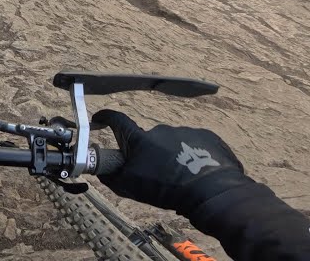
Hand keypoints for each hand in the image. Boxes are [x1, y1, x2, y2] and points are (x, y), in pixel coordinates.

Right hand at [92, 110, 251, 215]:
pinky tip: (196, 174)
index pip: (117, 121)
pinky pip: (194, 145)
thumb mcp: (131, 188)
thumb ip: (111, 177)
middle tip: (156, 174)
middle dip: (149, 154)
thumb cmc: (166, 189)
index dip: (106, 118)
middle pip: (148, 140)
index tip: (99, 120)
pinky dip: (192, 157)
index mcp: (140, 139)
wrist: (210, 192)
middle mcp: (160, 130)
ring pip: (172, 144)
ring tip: (180, 178)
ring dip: (172, 157)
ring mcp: (185, 131)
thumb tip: (101, 171)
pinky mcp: (206, 137)